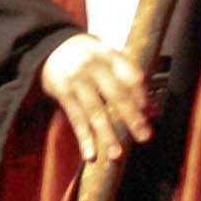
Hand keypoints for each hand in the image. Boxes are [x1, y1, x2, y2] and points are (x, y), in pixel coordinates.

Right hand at [40, 34, 150, 160]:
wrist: (49, 46)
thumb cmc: (85, 55)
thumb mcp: (106, 54)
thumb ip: (126, 77)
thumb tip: (151, 108)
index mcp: (109, 56)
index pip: (131, 76)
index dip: (142, 95)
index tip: (150, 112)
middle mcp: (94, 67)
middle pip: (117, 94)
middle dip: (132, 118)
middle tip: (144, 136)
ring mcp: (77, 81)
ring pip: (95, 111)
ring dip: (107, 135)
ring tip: (116, 154)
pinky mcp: (63, 93)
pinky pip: (76, 118)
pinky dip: (84, 138)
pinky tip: (90, 154)